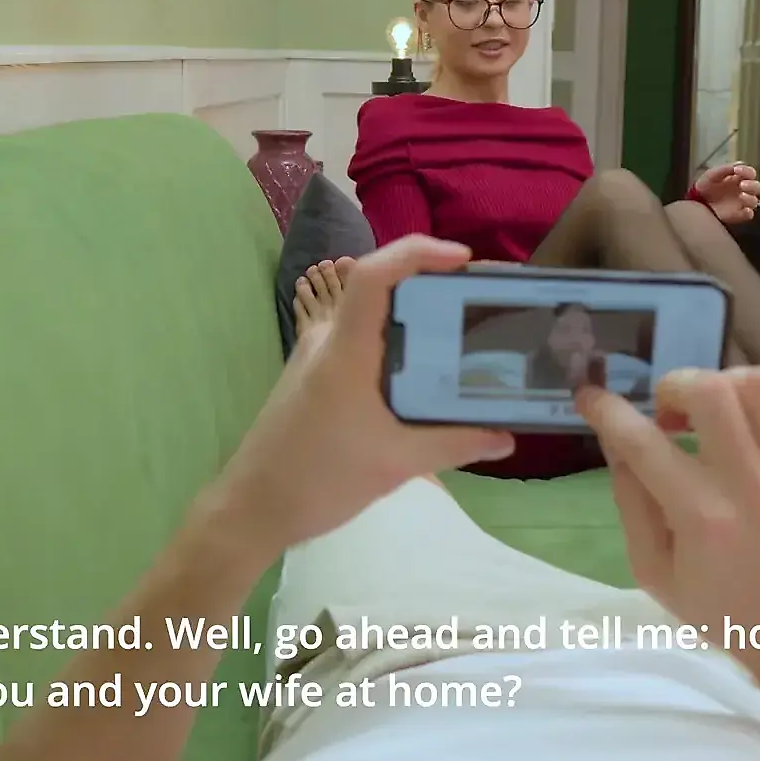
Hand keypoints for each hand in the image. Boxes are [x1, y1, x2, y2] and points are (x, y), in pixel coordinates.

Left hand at [212, 237, 515, 555]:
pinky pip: (362, 340)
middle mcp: (329, 341)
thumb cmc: (317, 479)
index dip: (417, 253)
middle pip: (379, 287)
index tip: (462, 260)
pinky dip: (396, 341)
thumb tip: (506, 437)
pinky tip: (424, 371)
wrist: (253, 507)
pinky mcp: (316, 375)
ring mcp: (318, 356)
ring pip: (371, 315)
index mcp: (344, 351)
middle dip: (430, 282)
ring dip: (414, 314)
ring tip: (462, 330)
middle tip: (478, 298)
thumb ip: (454, 445)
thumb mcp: (395, 464)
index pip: (374, 276)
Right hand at [577, 368, 759, 682]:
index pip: (644, 443)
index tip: (589, 397)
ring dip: (724, 384)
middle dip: (674, 386)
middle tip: (667, 415)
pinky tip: (748, 421)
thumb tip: (615, 443)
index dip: (607, 411)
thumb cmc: (725, 610)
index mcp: (702, 517)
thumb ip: (631, 504)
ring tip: (711, 413)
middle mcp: (750, 483)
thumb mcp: (656, 574)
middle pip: (711, 392)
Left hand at [692, 162, 759, 223]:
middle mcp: (743, 190)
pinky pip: (749, 214)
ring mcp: (742, 203)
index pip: (750, 173)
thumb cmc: (705, 186)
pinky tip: (743, 209)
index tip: (737, 170)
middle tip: (742, 185)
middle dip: (752, 185)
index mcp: (738, 178)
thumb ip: (725, 168)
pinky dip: (748, 212)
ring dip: (750, 198)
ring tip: (741, 196)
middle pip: (757, 187)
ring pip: (755, 201)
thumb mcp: (712, 174)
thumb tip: (739, 165)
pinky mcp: (738, 214)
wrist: (696, 201)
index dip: (747, 171)